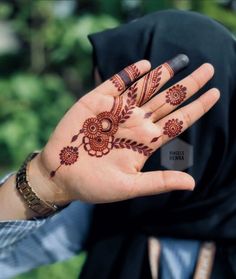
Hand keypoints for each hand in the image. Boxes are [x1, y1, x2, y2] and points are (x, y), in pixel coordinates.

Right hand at [32, 54, 219, 203]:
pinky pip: (117, 83)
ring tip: (184, 60)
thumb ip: (159, 182)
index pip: (178, 121)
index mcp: (145, 142)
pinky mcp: (96, 101)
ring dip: (164, 74)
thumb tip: (192, 184)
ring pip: (146, 88)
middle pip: (168, 100)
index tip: (216, 93)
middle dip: (189, 85)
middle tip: (210, 69)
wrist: (61, 175)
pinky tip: (146, 64)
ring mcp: (117, 111)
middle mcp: (135, 123)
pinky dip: (131, 73)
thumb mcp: (129, 187)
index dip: (198, 107)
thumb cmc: (94, 185)